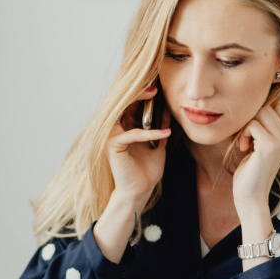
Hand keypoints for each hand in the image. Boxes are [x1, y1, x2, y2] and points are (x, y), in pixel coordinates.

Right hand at [106, 86, 170, 205]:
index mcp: (122, 127)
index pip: (128, 104)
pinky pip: (133, 134)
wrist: (139, 191)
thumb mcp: (158, 143)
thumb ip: (160, 127)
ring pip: (122, 111)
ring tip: (155, 96)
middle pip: (122, 103)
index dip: (141, 93)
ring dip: (139, 102)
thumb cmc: (146, 170)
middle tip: (155, 87)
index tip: (157, 87)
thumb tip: (168, 110)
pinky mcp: (113, 145)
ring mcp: (111, 136)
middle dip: (138, 92)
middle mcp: (113, 129)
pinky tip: (165, 132)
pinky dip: (150, 132)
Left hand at [232, 99, 279, 213]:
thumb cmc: (249, 171)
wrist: (251, 196)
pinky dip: (243, 134)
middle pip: (266, 106)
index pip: (279, 104)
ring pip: (259, 113)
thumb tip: (253, 105)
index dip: (261, 110)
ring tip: (243, 143)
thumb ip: (261, 128)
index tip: (249, 127)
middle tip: (243, 138)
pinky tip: (243, 148)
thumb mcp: (257, 146)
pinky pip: (252, 125)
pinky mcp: (269, 146)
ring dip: (245, 127)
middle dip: (249, 119)